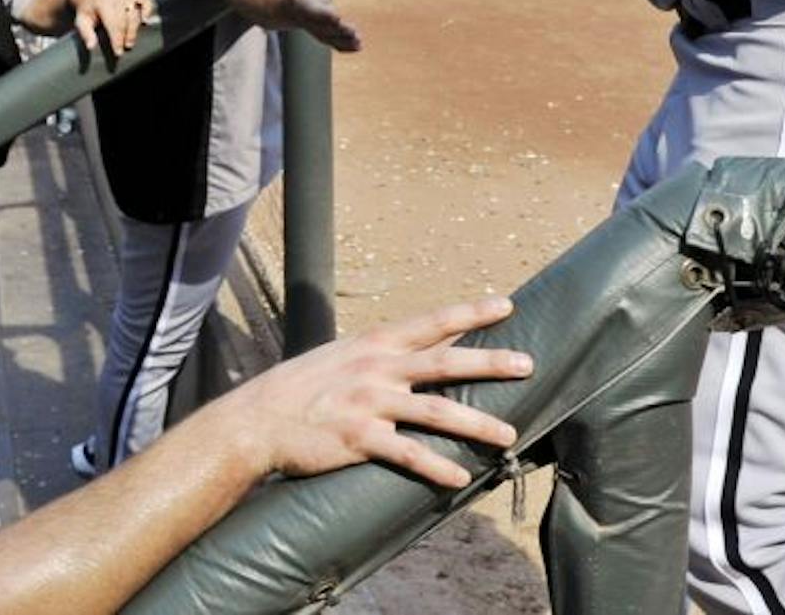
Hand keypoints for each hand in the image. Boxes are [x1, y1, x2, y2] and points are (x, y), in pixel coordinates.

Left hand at [71, 0, 152, 56]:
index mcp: (103, 2)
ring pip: (135, 13)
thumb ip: (86, 34)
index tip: (118, 52)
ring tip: (130, 40)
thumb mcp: (81, 22)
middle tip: (126, 47)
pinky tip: (145, 20)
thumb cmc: (86, 11)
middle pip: (127, 20)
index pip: (114, 24)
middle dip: (127, 36)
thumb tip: (91, 46)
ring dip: (135, 28)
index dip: (117, 39)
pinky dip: (147, 9)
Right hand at [231, 298, 530, 487]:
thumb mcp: (341, 357)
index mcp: (374, 345)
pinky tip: (460, 479)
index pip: (431, 323)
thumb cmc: (302, 388)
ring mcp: (369, 404)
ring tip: (509, 435)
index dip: (470, 313)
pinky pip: (406, 454)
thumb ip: (380, 355)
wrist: (256, 420)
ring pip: (435, 411)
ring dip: (476, 423)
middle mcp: (376, 369)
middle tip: (528, 364)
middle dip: (489, 363)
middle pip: (444, 362)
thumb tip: (417, 348)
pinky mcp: (359, 439)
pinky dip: (436, 466)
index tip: (506, 305)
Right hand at [279, 0, 360, 51]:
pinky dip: (345, 46)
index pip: (315, 11)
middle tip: (352, 32)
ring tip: (358, 42)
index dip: (325, 15)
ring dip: (344, 41)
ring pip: (330, 38)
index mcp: (304, 5)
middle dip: (338, 30)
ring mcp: (317, 30)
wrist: (294, 6)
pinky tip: (358, 46)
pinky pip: (334, 43)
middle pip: (324, 27)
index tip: (336, 17)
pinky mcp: (325, 35)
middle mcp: (310, 20)